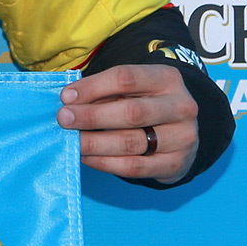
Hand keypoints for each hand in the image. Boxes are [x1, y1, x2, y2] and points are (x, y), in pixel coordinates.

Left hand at [58, 64, 198, 182]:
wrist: (181, 134)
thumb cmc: (147, 104)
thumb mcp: (133, 90)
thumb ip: (105, 93)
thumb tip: (69, 102)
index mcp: (167, 78)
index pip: (126, 78)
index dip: (93, 87)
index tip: (66, 96)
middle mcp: (181, 107)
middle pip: (131, 112)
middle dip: (92, 116)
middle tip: (64, 119)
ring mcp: (182, 137)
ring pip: (131, 142)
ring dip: (94, 143)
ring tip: (71, 141)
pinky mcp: (176, 164)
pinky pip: (134, 167)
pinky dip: (105, 163)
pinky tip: (86, 157)